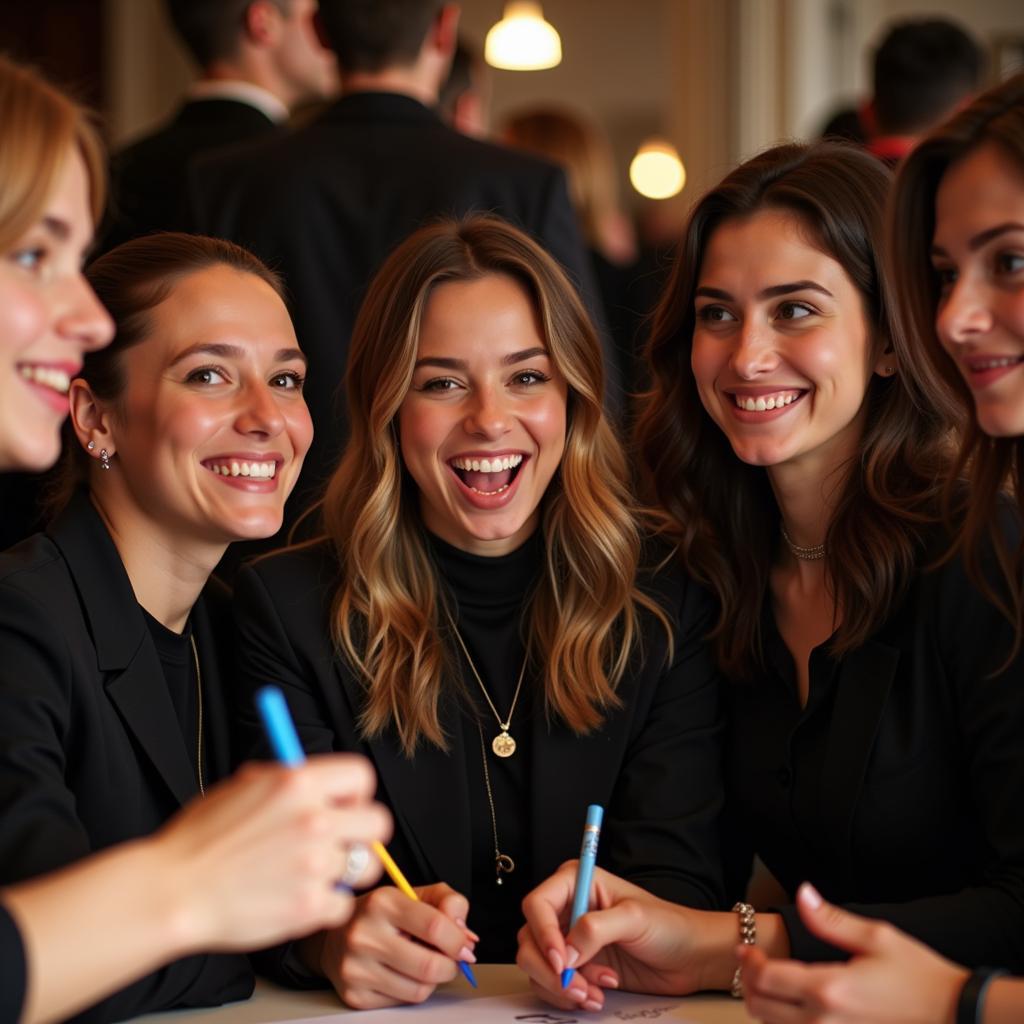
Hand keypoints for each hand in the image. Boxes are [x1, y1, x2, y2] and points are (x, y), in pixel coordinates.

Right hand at [154, 755, 390, 950]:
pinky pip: (342, 905)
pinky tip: (296, 899)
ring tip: (314, 873)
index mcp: (299, 783)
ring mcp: (314, 865)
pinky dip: (324, 907)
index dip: (354, 794)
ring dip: (345, 871)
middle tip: (338, 843)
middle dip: (361, 834)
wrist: (173, 889)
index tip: (342, 807)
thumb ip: (289, 781)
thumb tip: (321, 780)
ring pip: (364, 867)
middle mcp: (314, 820)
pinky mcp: (309, 907)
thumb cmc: (201, 838)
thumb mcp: (244, 786)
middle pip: (379, 823)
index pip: (362, 777)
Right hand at [318, 881, 477, 1008]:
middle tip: (451, 959)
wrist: (335, 935)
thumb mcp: (414, 893)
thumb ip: (447, 901)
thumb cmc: (381, 914)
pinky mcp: (355, 995)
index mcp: (383, 902)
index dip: (458, 940)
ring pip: (419, 990)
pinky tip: (403, 973)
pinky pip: (402, 1002)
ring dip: (432, 980)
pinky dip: (411, 990)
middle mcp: (365, 935)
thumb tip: (465, 934)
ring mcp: (356, 968)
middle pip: (429, 966)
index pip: (434, 926)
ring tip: (424, 962)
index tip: (464, 945)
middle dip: (450, 966)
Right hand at [517, 861, 734, 1012]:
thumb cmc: (667, 925)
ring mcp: (568, 940)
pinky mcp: (576, 968)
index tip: (562, 962)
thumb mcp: (633, 918)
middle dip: (550, 969)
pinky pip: (553, 986)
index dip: (543, 934)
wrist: (689, 958)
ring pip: (537, 966)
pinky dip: (569, 997)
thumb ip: (596, 930)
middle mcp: (566, 909)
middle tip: (577, 987)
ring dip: (561, 987)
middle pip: (530, 939)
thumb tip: (566, 953)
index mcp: (575, 883)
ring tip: (595, 994)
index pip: (537, 904)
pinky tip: (597, 996)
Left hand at [741, 883, 966, 1023]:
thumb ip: (830, 919)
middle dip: (750, 984)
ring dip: (766, 1008)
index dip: (750, 962)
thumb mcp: (876, 937)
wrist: (955, 1016)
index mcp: (828, 989)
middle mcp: (824, 1022)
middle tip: (755, 965)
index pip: (766, 979)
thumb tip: (802, 893)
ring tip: (772, 985)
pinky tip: (796, 1008)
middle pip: (761, 1009)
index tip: (748, 949)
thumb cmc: (918, 976)